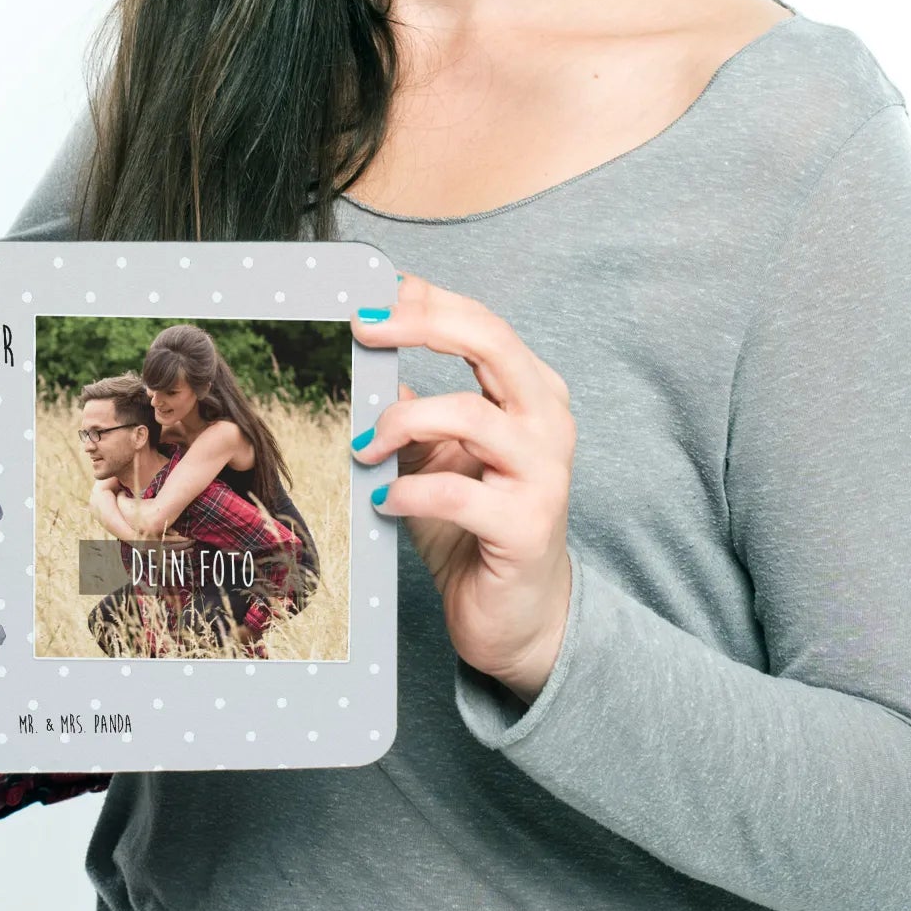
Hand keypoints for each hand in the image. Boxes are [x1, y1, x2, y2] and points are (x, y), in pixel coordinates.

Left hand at [351, 273, 575, 700]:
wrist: (516, 613)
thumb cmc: (472, 525)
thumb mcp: (435, 454)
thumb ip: (411, 408)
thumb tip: (366, 355)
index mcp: (530, 394)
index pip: (482, 325)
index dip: (427, 301)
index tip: (372, 296)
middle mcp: (547, 423)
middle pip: (491, 344)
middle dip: (422, 325)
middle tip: (364, 328)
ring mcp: (544, 474)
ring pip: (469, 414)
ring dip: (400, 422)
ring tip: (363, 447)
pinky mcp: (526, 527)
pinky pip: (457, 493)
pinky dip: (407, 491)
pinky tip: (382, 499)